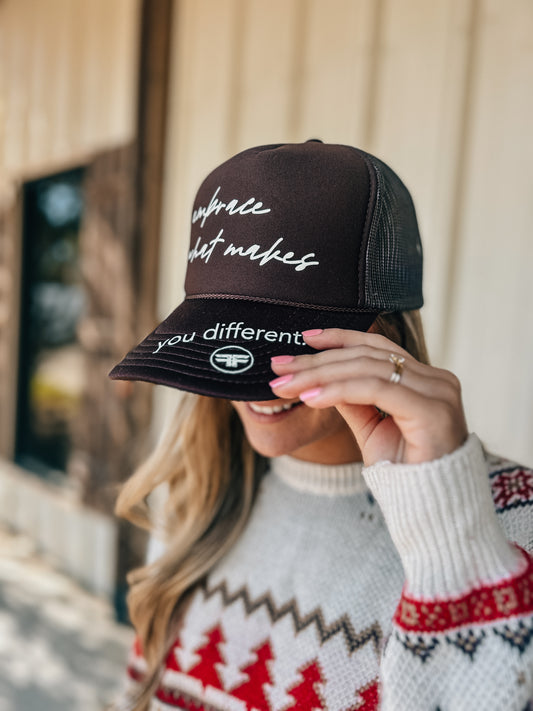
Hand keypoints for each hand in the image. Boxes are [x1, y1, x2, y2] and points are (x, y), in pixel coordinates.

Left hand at [270, 329, 467, 465]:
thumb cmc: (405, 474)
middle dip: (318, 360)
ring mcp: (438, 393)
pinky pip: (375, 389)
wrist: (431, 513)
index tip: (303, 339)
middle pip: (368, 356)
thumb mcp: (371, 429)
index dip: (339, 339)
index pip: (377, 347)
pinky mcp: (432, 411)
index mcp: (426, 380)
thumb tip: (320, 377)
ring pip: (367, 369)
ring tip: (287, 385)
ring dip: (320, 374)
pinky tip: (311, 398)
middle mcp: (437, 381)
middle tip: (280, 366)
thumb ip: (352, 399)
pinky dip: (338, 390)